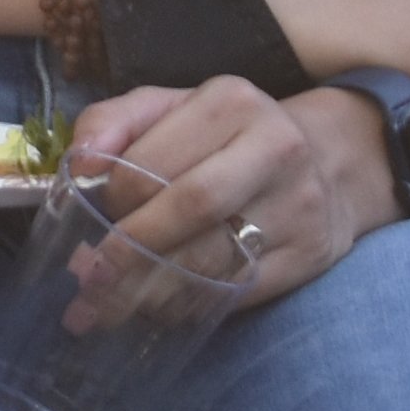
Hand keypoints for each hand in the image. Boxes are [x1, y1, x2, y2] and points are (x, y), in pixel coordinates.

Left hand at [65, 78, 367, 316]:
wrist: (330, 161)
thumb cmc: (228, 135)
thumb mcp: (172, 107)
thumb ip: (114, 122)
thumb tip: (80, 164)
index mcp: (230, 103)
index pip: (156, 160)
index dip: (114, 197)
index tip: (85, 218)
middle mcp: (273, 149)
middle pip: (190, 207)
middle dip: (131, 248)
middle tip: (90, 277)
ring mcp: (298, 205)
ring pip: (215, 257)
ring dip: (152, 287)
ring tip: (110, 303)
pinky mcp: (310, 254)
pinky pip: (239, 290)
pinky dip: (191, 304)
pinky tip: (159, 307)